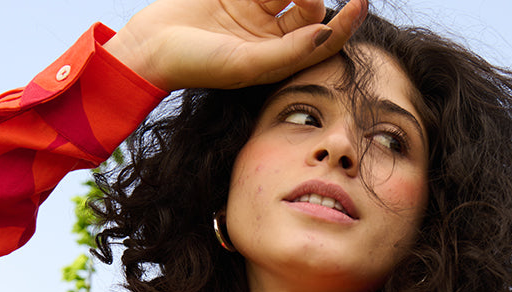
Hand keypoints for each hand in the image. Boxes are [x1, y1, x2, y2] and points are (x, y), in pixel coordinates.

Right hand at [104, 0, 367, 91]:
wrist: (149, 48)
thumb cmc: (195, 65)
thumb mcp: (245, 64)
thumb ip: (288, 52)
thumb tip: (330, 33)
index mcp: (279, 61)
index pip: (323, 40)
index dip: (347, 23)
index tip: (361, 2)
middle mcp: (271, 36)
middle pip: (310, 7)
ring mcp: (254, 12)